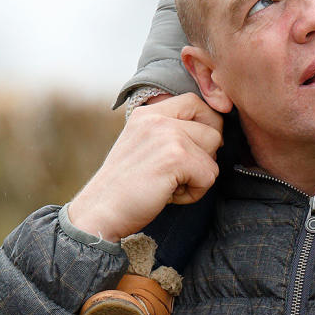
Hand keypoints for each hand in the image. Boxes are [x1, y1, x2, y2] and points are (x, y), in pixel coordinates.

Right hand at [69, 94, 223, 241]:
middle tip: (175, 174)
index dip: (207, 126)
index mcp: (149, 113)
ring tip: (169, 184)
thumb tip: (214, 133)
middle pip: (213, 130)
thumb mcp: (144, 146)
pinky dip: (194, 193)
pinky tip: (168, 194)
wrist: (101, 211)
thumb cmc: (125, 187)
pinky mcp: (176, 157)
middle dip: (203, 158)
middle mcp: (158, 118)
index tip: (197, 149)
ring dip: (198, 177)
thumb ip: (171, 133)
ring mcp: (168, 135)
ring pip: (214, 155)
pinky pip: (209, 176)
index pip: (196, 103)